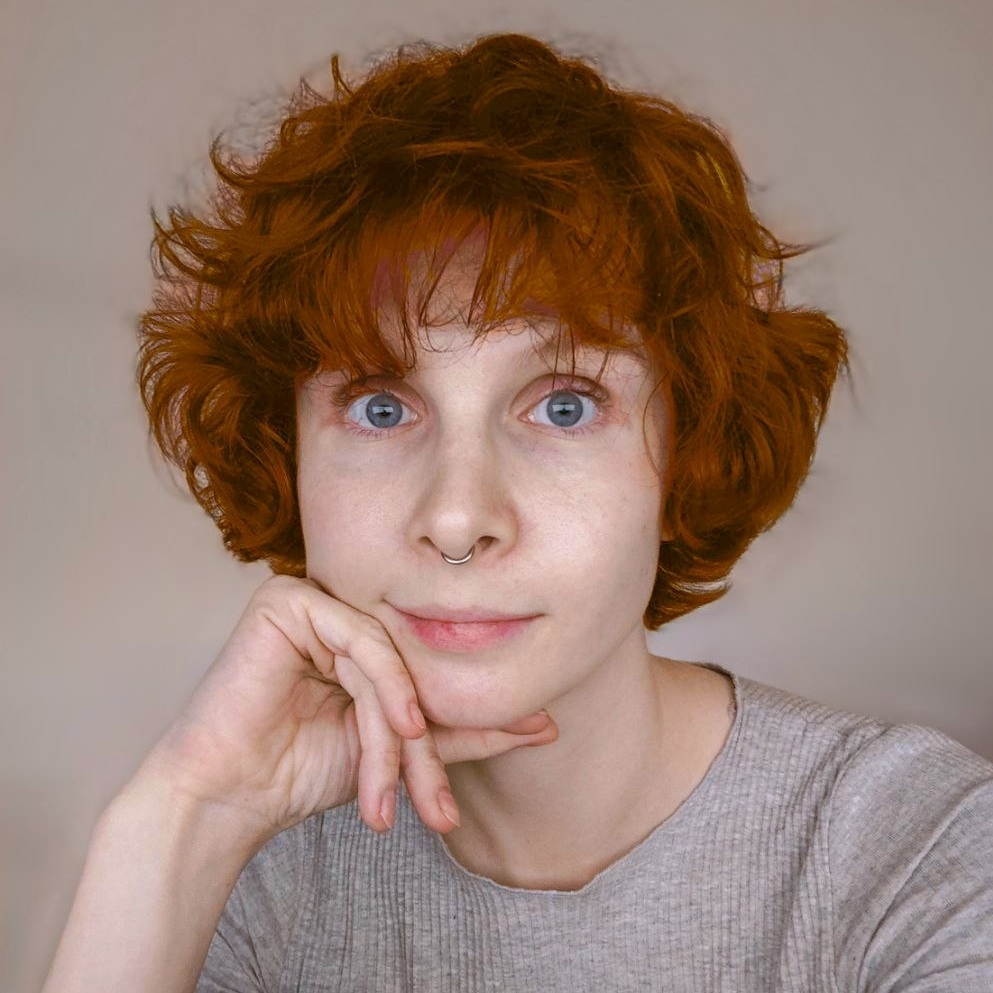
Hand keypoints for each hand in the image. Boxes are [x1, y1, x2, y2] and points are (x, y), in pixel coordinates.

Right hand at [139, 575, 556, 845]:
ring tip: (392, 799)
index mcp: (364, 638)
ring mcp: (314, 601)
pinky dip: (385, 690)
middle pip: (413, 667)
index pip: (431, 669)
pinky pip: (361, 643)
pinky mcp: (287, 601)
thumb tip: (545, 725)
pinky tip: (395, 731)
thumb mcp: (397, 753)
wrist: (227, 798)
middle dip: (428, 748)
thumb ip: (461, 734)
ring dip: (398, 739)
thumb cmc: (300, 772)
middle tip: (440, 811)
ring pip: (390, 663)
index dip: (470, 719)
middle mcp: (341, 614)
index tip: (526, 744)